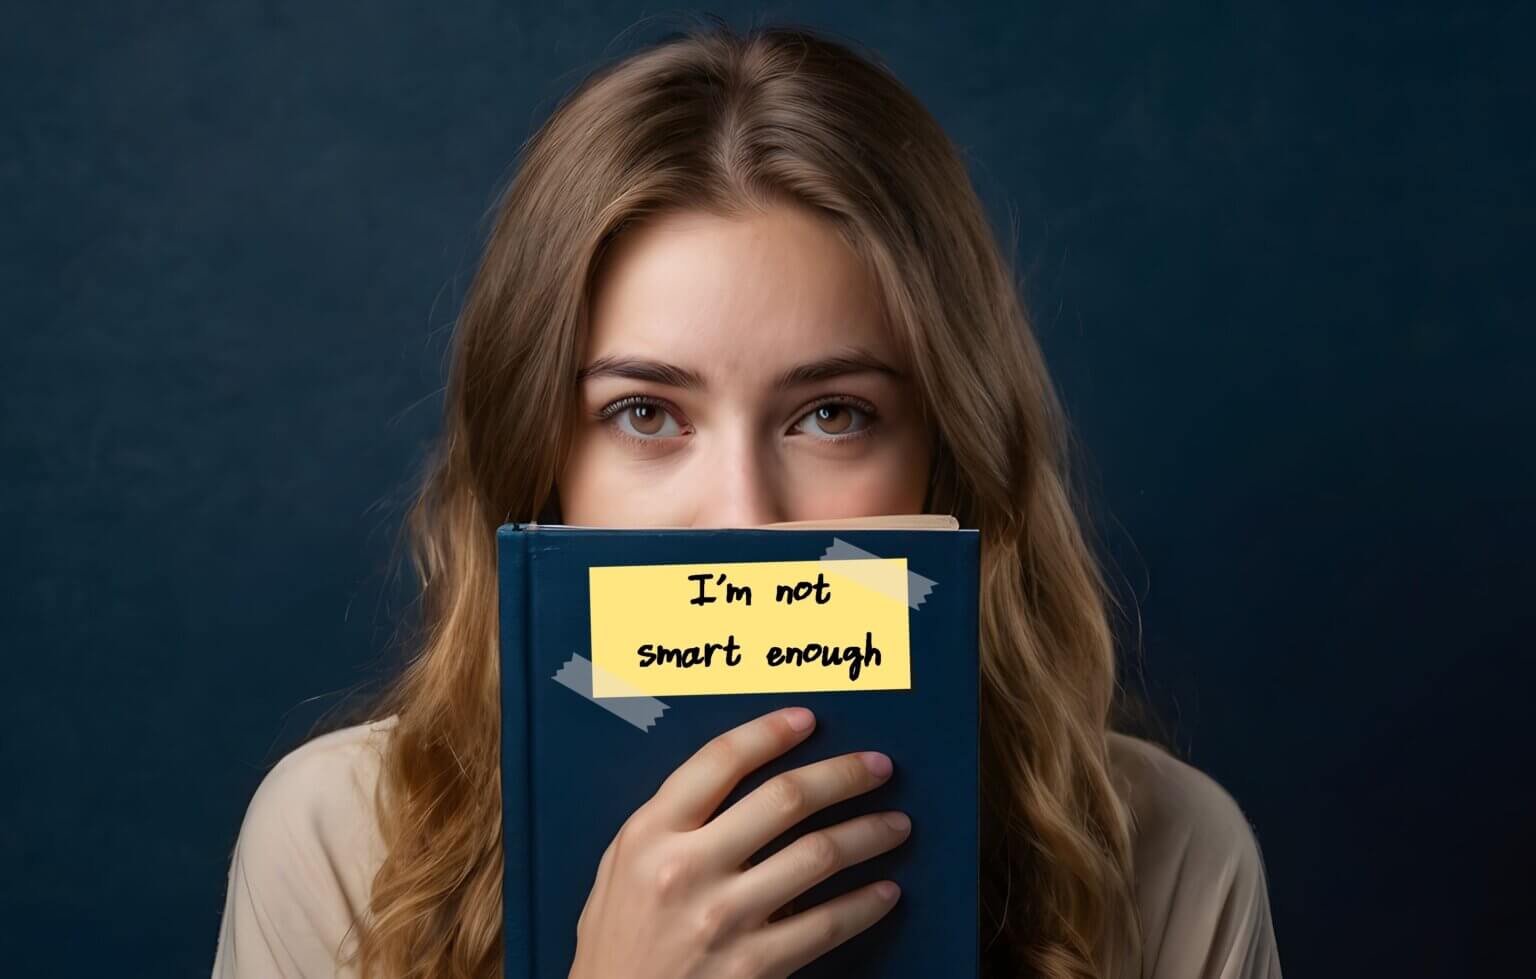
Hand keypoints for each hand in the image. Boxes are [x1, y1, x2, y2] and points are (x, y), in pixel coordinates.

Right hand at [567, 707, 908, 978]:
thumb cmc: (617, 944)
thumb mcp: (618, 869)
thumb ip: (667, 823)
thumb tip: (731, 774)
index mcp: (650, 834)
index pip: (721, 761)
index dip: (770, 732)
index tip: (807, 719)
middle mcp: (687, 868)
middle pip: (785, 798)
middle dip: (843, 775)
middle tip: (877, 767)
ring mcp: (723, 918)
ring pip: (818, 855)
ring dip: (868, 833)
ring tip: (896, 824)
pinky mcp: (753, 966)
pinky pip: (826, 924)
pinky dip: (865, 904)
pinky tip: (885, 891)